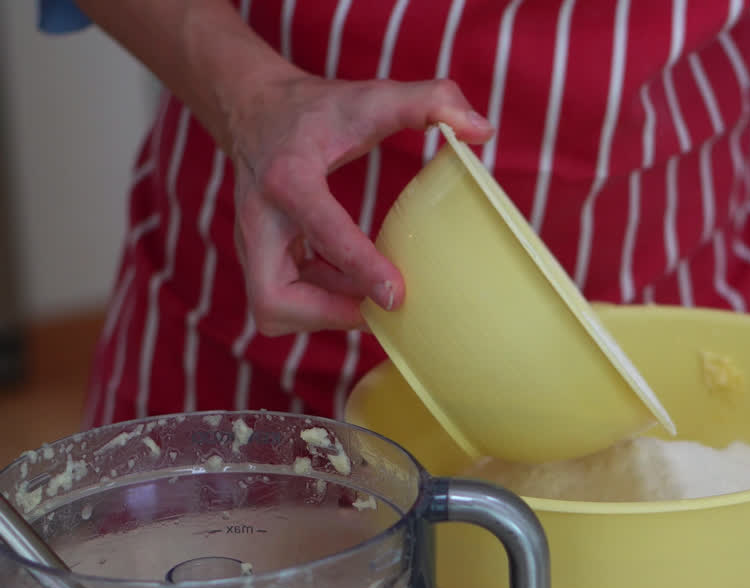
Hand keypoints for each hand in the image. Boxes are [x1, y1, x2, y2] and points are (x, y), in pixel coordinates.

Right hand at [227, 73, 492, 335]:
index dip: (360, 269)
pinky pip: (283, 300)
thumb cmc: (318, 109)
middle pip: (271, 298)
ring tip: (374, 297)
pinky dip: (320, 304)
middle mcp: (259, 219)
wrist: (253, 108)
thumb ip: (431, 100)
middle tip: (378, 309)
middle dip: (326, 315)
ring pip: (274, 308)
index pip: (322, 231)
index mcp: (289, 178)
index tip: (396, 296)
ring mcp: (251, 244)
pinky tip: (354, 288)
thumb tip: (483, 129)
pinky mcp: (258, 258)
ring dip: (327, 314)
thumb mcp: (373, 95)